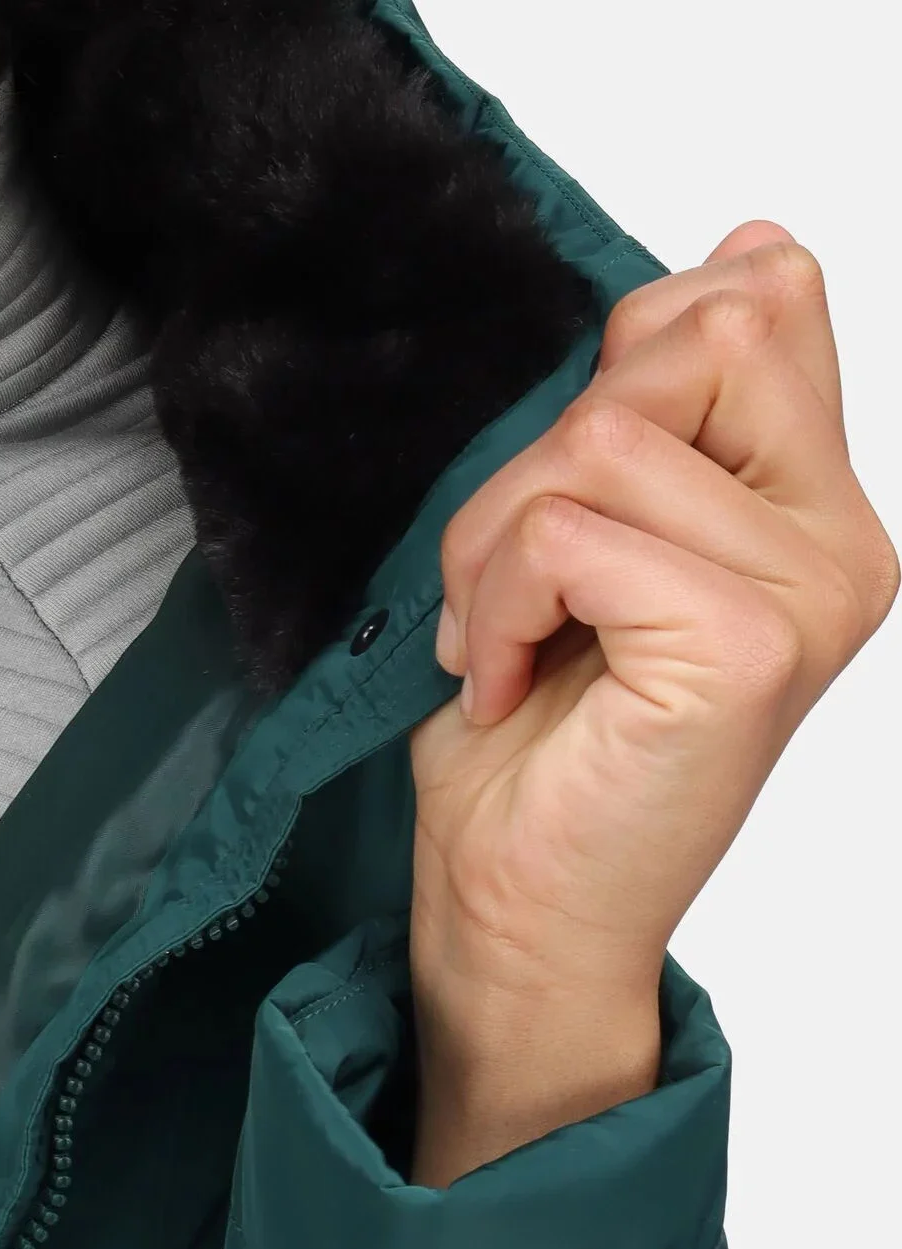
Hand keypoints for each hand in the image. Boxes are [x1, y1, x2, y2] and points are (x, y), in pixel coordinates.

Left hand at [408, 224, 896, 1186]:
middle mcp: (844, 540)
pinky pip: (570, 531)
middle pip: (696, 334)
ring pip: (606, 439)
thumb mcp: (586, 544)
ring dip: (494, 545)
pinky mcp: (746, 644)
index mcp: (814, 503)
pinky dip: (494, 603)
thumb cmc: (539, 749)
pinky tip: (504, 684)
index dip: (619, 363)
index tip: (560, 508)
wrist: (520, 910)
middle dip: (543, 453)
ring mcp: (810, 590)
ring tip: (495, 640)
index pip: (760, 302)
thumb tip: (747, 249)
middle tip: (505, 583)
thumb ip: (661, 416)